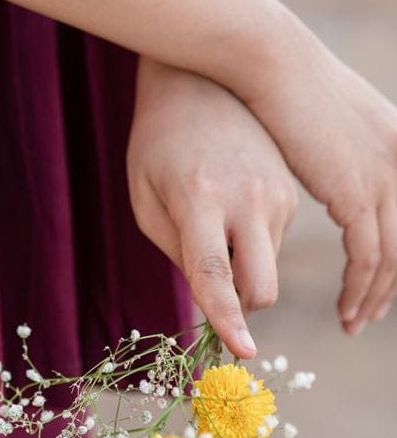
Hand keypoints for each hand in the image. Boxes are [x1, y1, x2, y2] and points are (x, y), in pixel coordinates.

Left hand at [127, 58, 298, 357]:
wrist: (197, 85)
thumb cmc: (158, 144)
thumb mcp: (145, 196)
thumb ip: (176, 252)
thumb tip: (216, 299)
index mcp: (200, 196)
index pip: (216, 273)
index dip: (228, 318)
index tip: (243, 352)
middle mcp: (248, 197)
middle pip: (262, 288)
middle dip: (241, 305)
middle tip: (209, 275)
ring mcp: (278, 194)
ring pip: (266, 269)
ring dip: (240, 264)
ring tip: (210, 211)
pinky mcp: (293, 192)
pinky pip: (274, 244)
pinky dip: (251, 242)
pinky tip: (230, 201)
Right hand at [245, 30, 396, 335]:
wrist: (267, 57)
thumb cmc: (274, 73)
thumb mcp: (321, 107)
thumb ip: (335, 136)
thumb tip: (325, 152)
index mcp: (396, 138)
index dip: (395, 253)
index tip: (376, 280)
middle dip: (390, 284)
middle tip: (367, 312)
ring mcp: (383, 173)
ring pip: (393, 255)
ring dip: (375, 296)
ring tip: (352, 322)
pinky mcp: (357, 189)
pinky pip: (369, 255)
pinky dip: (360, 288)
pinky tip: (345, 309)